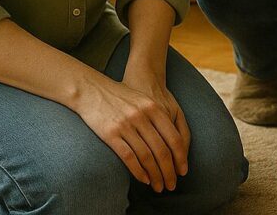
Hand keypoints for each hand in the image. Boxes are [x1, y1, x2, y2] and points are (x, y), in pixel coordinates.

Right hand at [73, 70, 188, 192]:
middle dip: (169, 171)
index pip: (174, 138)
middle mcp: (142, 117)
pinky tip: (143, 179)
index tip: (183, 171)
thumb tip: (175, 141)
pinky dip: (138, 171)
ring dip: (154, 175)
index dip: (180, 158)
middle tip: (172, 185)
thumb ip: (160, 116)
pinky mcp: (110, 134)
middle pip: (161, 150)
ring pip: (146, 156)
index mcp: (155, 108)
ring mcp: (126, 125)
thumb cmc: (122, 96)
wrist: (92, 90)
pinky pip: (128, 157)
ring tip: (158, 186)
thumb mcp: (145, 100)